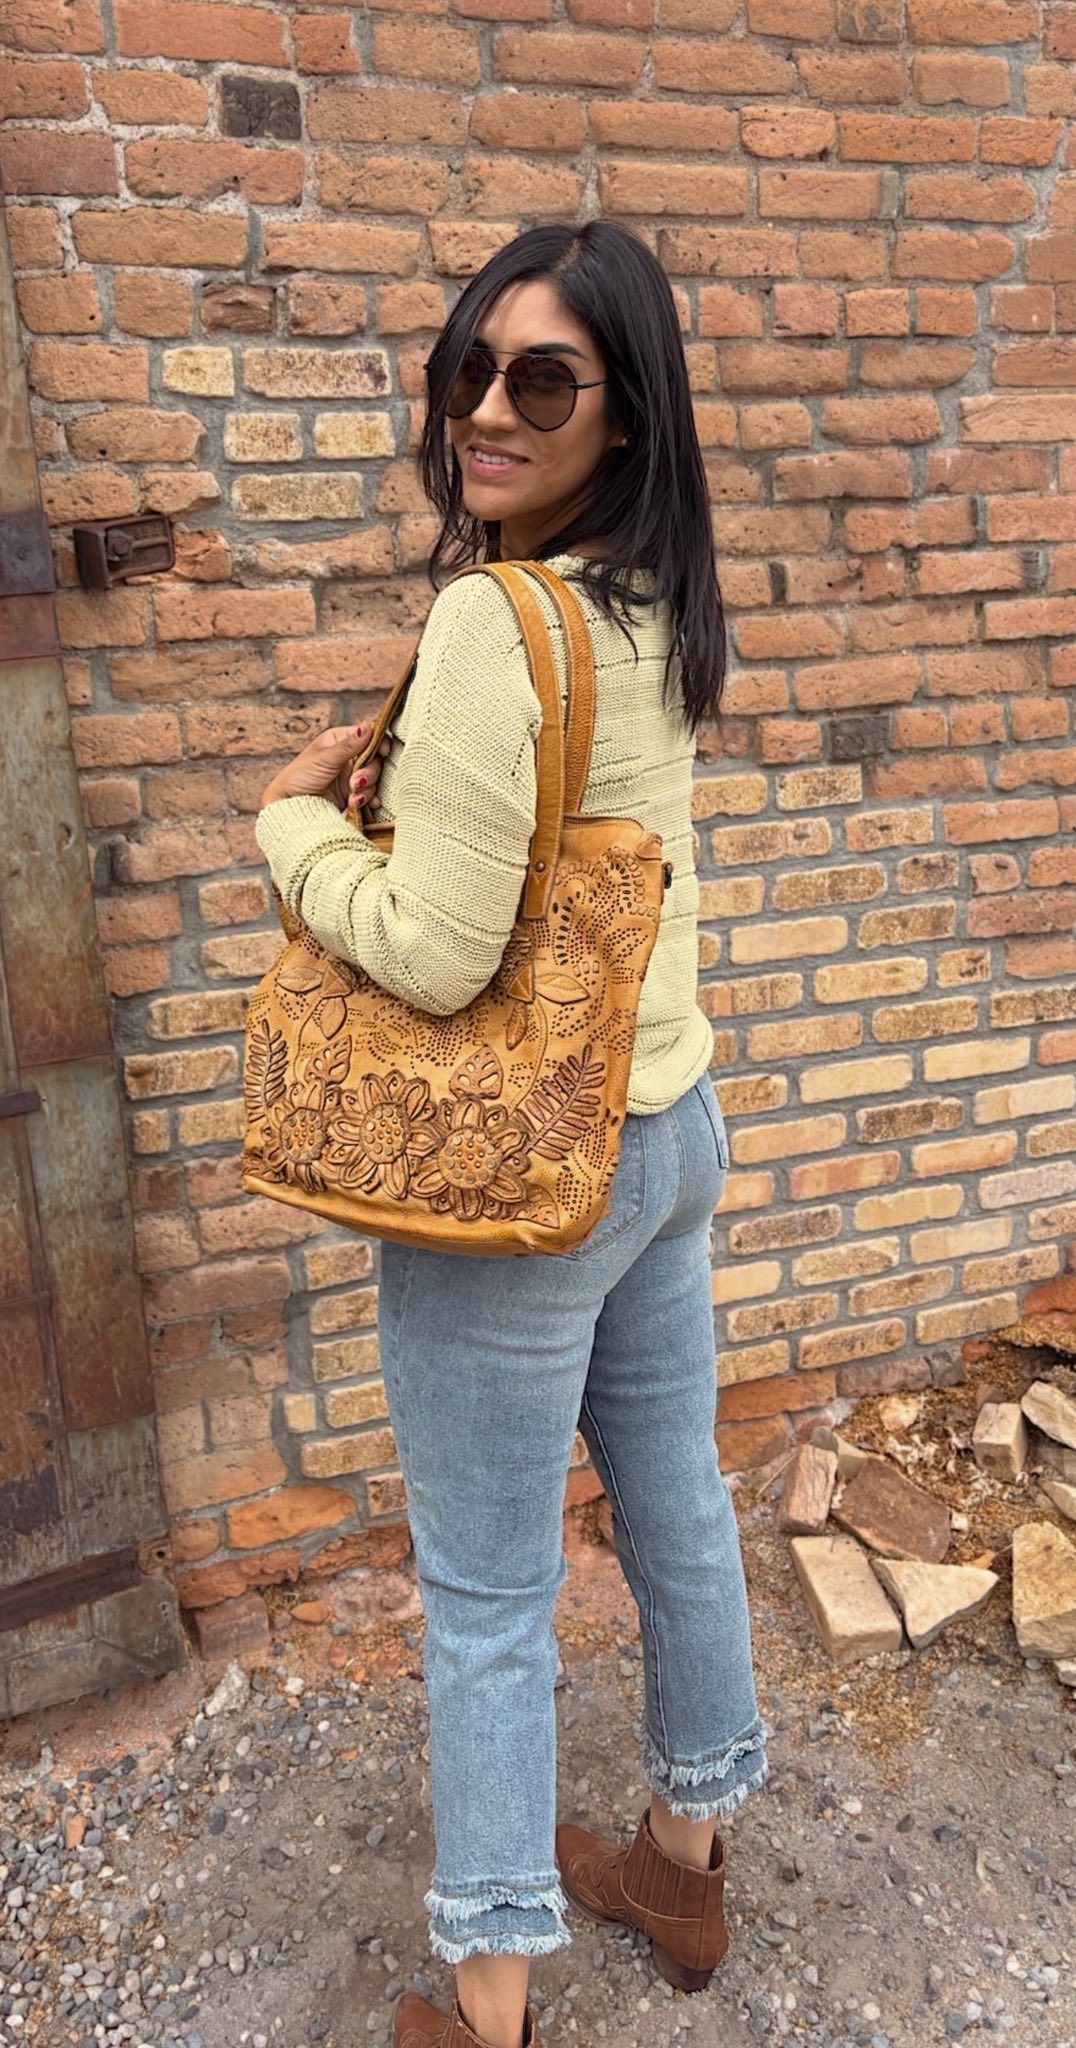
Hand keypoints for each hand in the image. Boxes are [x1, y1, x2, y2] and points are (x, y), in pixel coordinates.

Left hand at [261, 723, 390, 812]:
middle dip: (368, 773)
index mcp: (340, 740)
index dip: (379, 744)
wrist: (290, 806)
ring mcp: (351, 776)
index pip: (369, 737)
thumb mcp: (325, 758)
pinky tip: (357, 804)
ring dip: (366, 789)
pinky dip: (367, 800)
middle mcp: (348, 757)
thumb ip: (349, 745)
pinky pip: (370, 795)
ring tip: (351, 797)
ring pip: (374, 779)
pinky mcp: (352, 794)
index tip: (383, 752)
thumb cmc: (300, 777)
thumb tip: (368, 726)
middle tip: (355, 782)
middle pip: (376, 760)